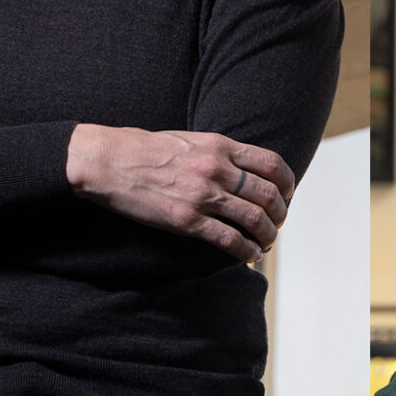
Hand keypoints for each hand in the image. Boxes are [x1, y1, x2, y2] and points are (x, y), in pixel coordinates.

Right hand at [66, 124, 295, 262]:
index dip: (287, 182)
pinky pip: (229, 240)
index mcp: (219, 145)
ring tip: (266, 243)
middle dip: (280, 214)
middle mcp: (216, 168)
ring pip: (255, 219)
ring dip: (268, 236)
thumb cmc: (142, 149)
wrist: (108, 161)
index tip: (286, 194)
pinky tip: (249, 256)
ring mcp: (203, 195)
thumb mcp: (188, 139)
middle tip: (276, 223)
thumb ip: (216, 152)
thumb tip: (237, 167)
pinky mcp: (187, 220)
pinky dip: (247, 251)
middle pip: (269, 194)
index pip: (271, 163)